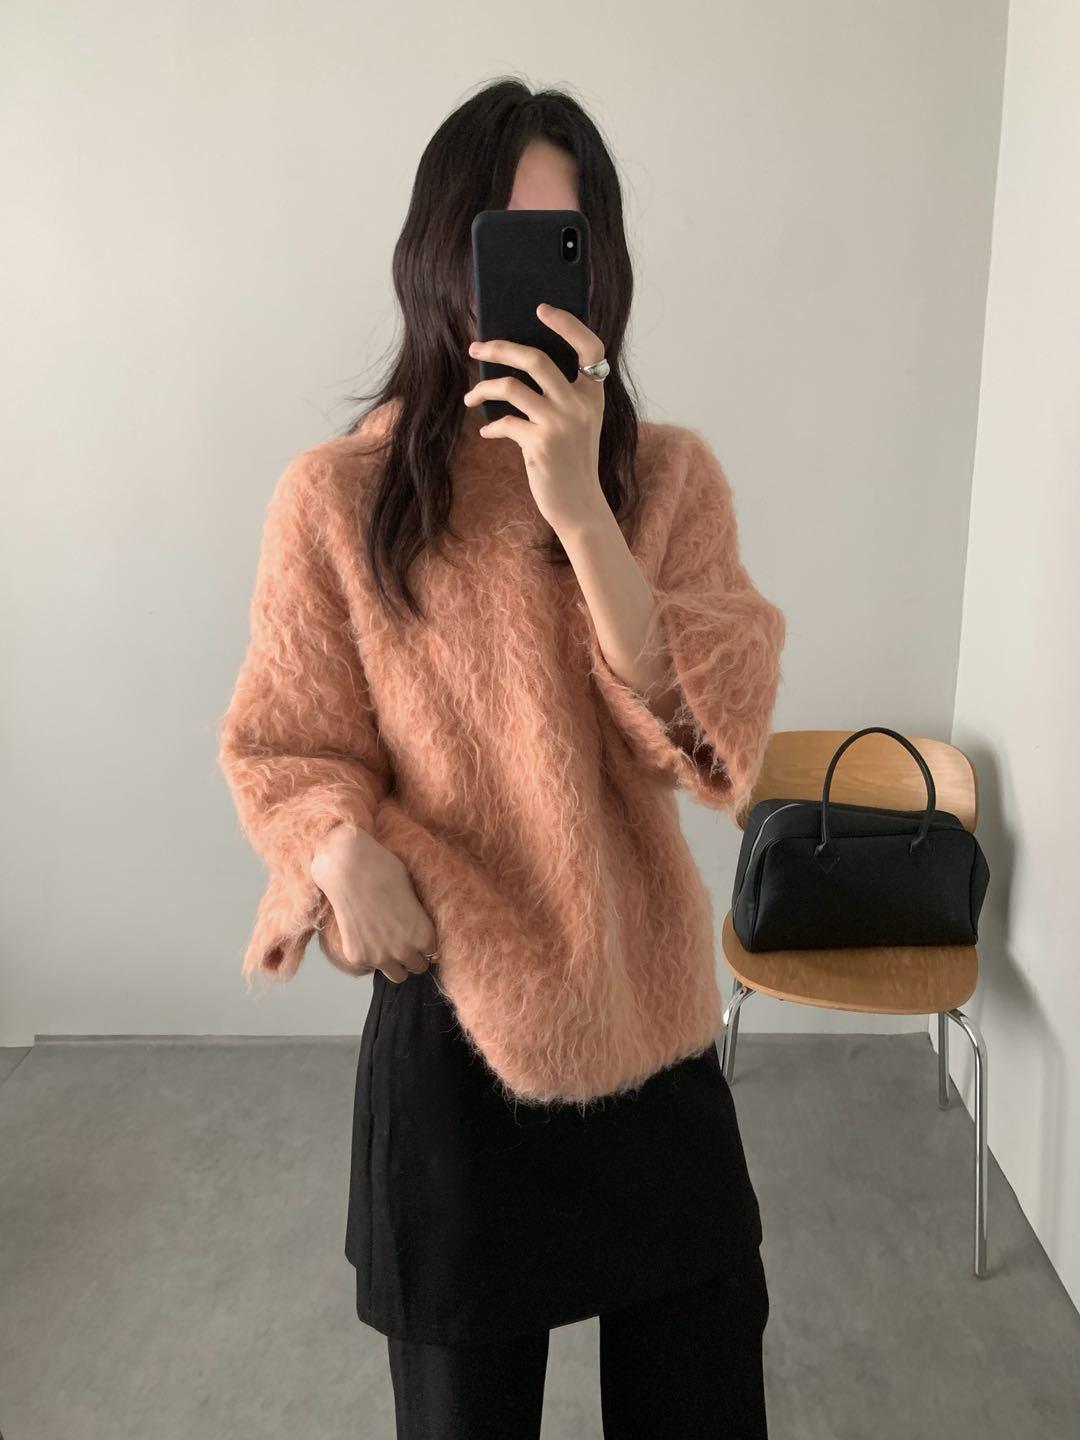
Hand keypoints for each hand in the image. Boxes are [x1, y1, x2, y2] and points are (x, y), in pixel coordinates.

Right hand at [309, 825, 437, 983]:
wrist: (347, 868)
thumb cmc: (384, 870)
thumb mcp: (413, 892)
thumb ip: (418, 918)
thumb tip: (417, 927)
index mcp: (425, 935)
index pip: (433, 953)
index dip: (425, 944)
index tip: (417, 936)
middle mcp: (405, 951)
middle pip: (416, 967)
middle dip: (412, 955)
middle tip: (401, 939)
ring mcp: (379, 958)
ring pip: (396, 975)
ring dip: (394, 963)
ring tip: (385, 943)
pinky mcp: (356, 957)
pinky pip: (369, 967)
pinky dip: (369, 956)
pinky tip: (364, 935)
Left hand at [463, 303, 608, 536]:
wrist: (580, 505)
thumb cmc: (574, 462)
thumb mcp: (579, 424)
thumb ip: (562, 397)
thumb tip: (518, 369)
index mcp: (592, 395)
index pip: (590, 347)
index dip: (567, 324)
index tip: (542, 308)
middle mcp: (579, 405)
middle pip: (536, 359)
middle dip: (500, 348)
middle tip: (476, 347)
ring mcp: (560, 424)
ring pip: (511, 387)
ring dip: (483, 389)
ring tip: (472, 396)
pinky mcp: (540, 445)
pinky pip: (504, 423)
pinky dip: (492, 426)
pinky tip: (488, 433)